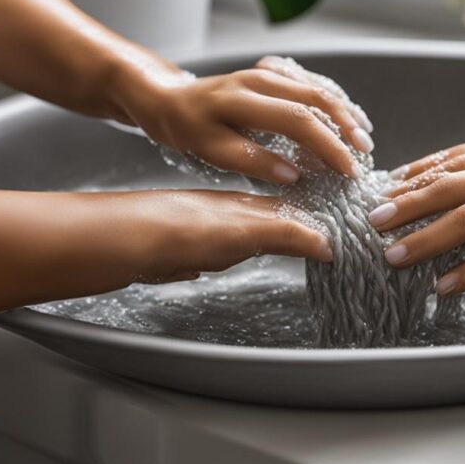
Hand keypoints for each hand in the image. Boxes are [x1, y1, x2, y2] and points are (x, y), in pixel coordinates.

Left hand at [116, 57, 373, 183]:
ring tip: (364, 140)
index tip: (347, 172)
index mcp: (245, 98)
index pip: (299, 120)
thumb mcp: (209, 150)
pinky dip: (335, 101)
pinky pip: (312, 83)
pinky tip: (348, 117)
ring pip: (319, 88)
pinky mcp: (274, 72)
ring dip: (346, 114)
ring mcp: (269, 72)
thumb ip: (251, 160)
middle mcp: (261, 78)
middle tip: (365, 156)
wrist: (168, 97)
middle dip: (346, 129)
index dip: (328, 147)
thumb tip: (293, 175)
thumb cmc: (186, 127)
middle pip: (317, 100)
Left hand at [140, 189, 332, 284]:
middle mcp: (230, 213)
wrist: (126, 239)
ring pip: (248, 233)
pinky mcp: (186, 249)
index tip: (338, 231)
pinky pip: (222, 250)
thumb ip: (287, 235)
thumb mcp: (246, 231)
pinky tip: (231, 258)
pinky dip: (237, 252)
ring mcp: (207, 229)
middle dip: (296, 228)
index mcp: (249, 205)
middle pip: (273, 220)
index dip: (316, 219)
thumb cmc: (182, 229)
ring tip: (286, 248)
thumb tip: (326, 242)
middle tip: (321, 241)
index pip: (294, 210)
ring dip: (268, 239)